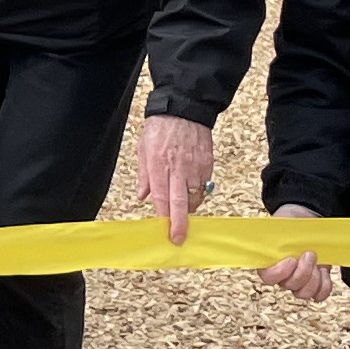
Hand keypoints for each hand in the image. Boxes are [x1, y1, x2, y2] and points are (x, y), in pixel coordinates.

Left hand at [139, 114, 217, 245]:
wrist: (183, 109)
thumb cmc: (160, 128)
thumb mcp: (143, 149)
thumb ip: (144, 176)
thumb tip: (142, 197)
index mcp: (158, 166)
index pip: (161, 198)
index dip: (163, 217)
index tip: (164, 231)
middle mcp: (177, 169)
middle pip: (180, 203)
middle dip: (179, 224)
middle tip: (178, 239)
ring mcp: (195, 167)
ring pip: (195, 197)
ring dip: (189, 209)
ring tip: (184, 212)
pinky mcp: (207, 164)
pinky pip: (204, 186)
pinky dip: (198, 193)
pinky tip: (192, 192)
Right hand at [257, 200, 334, 304]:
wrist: (308, 221)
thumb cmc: (291, 222)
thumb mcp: (280, 224)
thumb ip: (274, 236)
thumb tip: (274, 242)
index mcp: (269, 262)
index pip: (269, 277)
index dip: (280, 273)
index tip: (291, 259)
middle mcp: (283, 276)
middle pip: (290, 286)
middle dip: (303, 272)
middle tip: (309, 253)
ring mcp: (300, 281)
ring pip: (304, 293)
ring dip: (313, 279)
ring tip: (318, 261)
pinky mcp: (316, 282)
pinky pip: (319, 294)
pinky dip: (324, 286)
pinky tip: (324, 271)